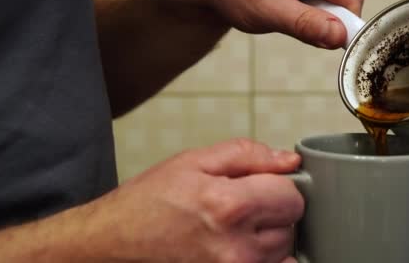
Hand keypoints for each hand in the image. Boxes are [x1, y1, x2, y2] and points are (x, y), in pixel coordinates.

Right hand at [83, 139, 302, 262]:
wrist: (115, 241)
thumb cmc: (150, 201)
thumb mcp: (195, 161)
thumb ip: (248, 156)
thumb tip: (289, 160)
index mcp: (229, 206)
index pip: (292, 196)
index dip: (279, 184)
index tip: (263, 183)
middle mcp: (236, 248)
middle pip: (291, 224)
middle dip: (274, 209)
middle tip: (242, 204)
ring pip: (283, 250)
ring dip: (268, 235)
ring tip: (233, 226)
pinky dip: (262, 258)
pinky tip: (239, 246)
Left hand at [166, 0, 363, 48]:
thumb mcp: (269, 11)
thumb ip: (307, 25)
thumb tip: (339, 36)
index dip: (346, 25)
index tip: (330, 44)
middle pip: (345, 1)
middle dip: (328, 23)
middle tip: (297, 28)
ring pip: (335, 6)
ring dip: (318, 22)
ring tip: (287, 20)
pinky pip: (323, 6)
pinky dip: (311, 19)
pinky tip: (290, 16)